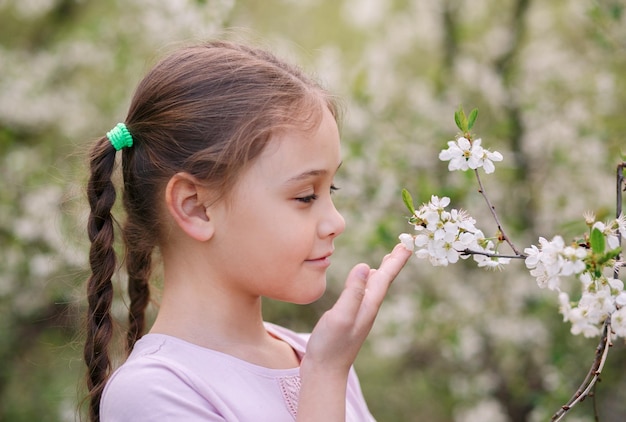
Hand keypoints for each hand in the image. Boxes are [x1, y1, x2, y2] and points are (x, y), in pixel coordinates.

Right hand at [303, 242, 411, 374]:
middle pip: (384, 281)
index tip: (408, 244)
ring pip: (375, 287)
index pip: (385, 278)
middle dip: (393, 262)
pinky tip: (367, 281)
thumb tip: (366, 267)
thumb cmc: (330, 346)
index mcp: (368, 306)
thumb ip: (353, 293)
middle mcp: (367, 309)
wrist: (324, 372)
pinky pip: (365, 294)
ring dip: (383, 271)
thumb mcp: (340, 317)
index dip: (396, 260)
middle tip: (405, 246)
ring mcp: (360, 314)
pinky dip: (370, 282)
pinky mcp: (351, 318)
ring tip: (388, 260)